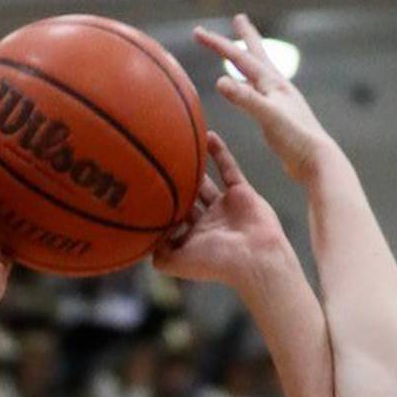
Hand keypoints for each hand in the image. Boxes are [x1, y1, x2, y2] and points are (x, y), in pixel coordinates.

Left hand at [153, 131, 286, 285]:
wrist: (255, 257)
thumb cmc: (217, 262)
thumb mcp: (180, 262)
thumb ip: (160, 256)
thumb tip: (141, 247)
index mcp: (195, 239)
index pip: (173, 222)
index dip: (161, 212)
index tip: (142, 193)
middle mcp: (209, 223)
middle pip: (187, 200)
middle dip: (174, 188)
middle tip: (156, 166)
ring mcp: (225, 207)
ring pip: (206, 183)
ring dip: (194, 167)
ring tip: (179, 147)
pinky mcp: (242, 193)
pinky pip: (229, 168)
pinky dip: (219, 152)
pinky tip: (206, 135)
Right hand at [193, 14, 331, 183]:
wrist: (317, 162)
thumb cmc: (296, 139)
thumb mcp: (268, 117)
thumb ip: (245, 99)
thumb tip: (219, 81)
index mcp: (273, 83)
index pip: (240, 57)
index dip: (218, 44)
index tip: (197, 33)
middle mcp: (277, 87)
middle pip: (257, 55)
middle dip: (245, 36)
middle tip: (239, 18)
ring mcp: (279, 102)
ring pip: (258, 75)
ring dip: (247, 63)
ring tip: (240, 56)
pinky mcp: (279, 119)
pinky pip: (258, 96)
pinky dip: (249, 89)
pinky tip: (247, 93)